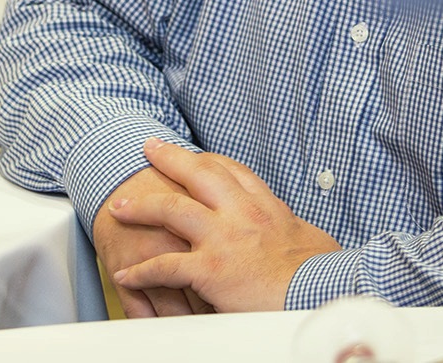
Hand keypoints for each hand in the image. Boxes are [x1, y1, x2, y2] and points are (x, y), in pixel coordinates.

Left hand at [109, 138, 340, 312]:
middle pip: (198, 174)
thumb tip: (303, 238)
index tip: (194, 156)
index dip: (208, 161)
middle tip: (150, 148)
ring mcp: (223, 238)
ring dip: (141, 207)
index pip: (233, 172)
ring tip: (120, 207)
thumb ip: (298, 234)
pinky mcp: (210, 269)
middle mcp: (241, 214)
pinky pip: (165, 267)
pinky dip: (142, 271)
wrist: (319, 294)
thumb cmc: (322, 275)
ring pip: (171, 210)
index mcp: (267, 207)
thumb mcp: (316, 242)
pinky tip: (127, 273)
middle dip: (170, 159)